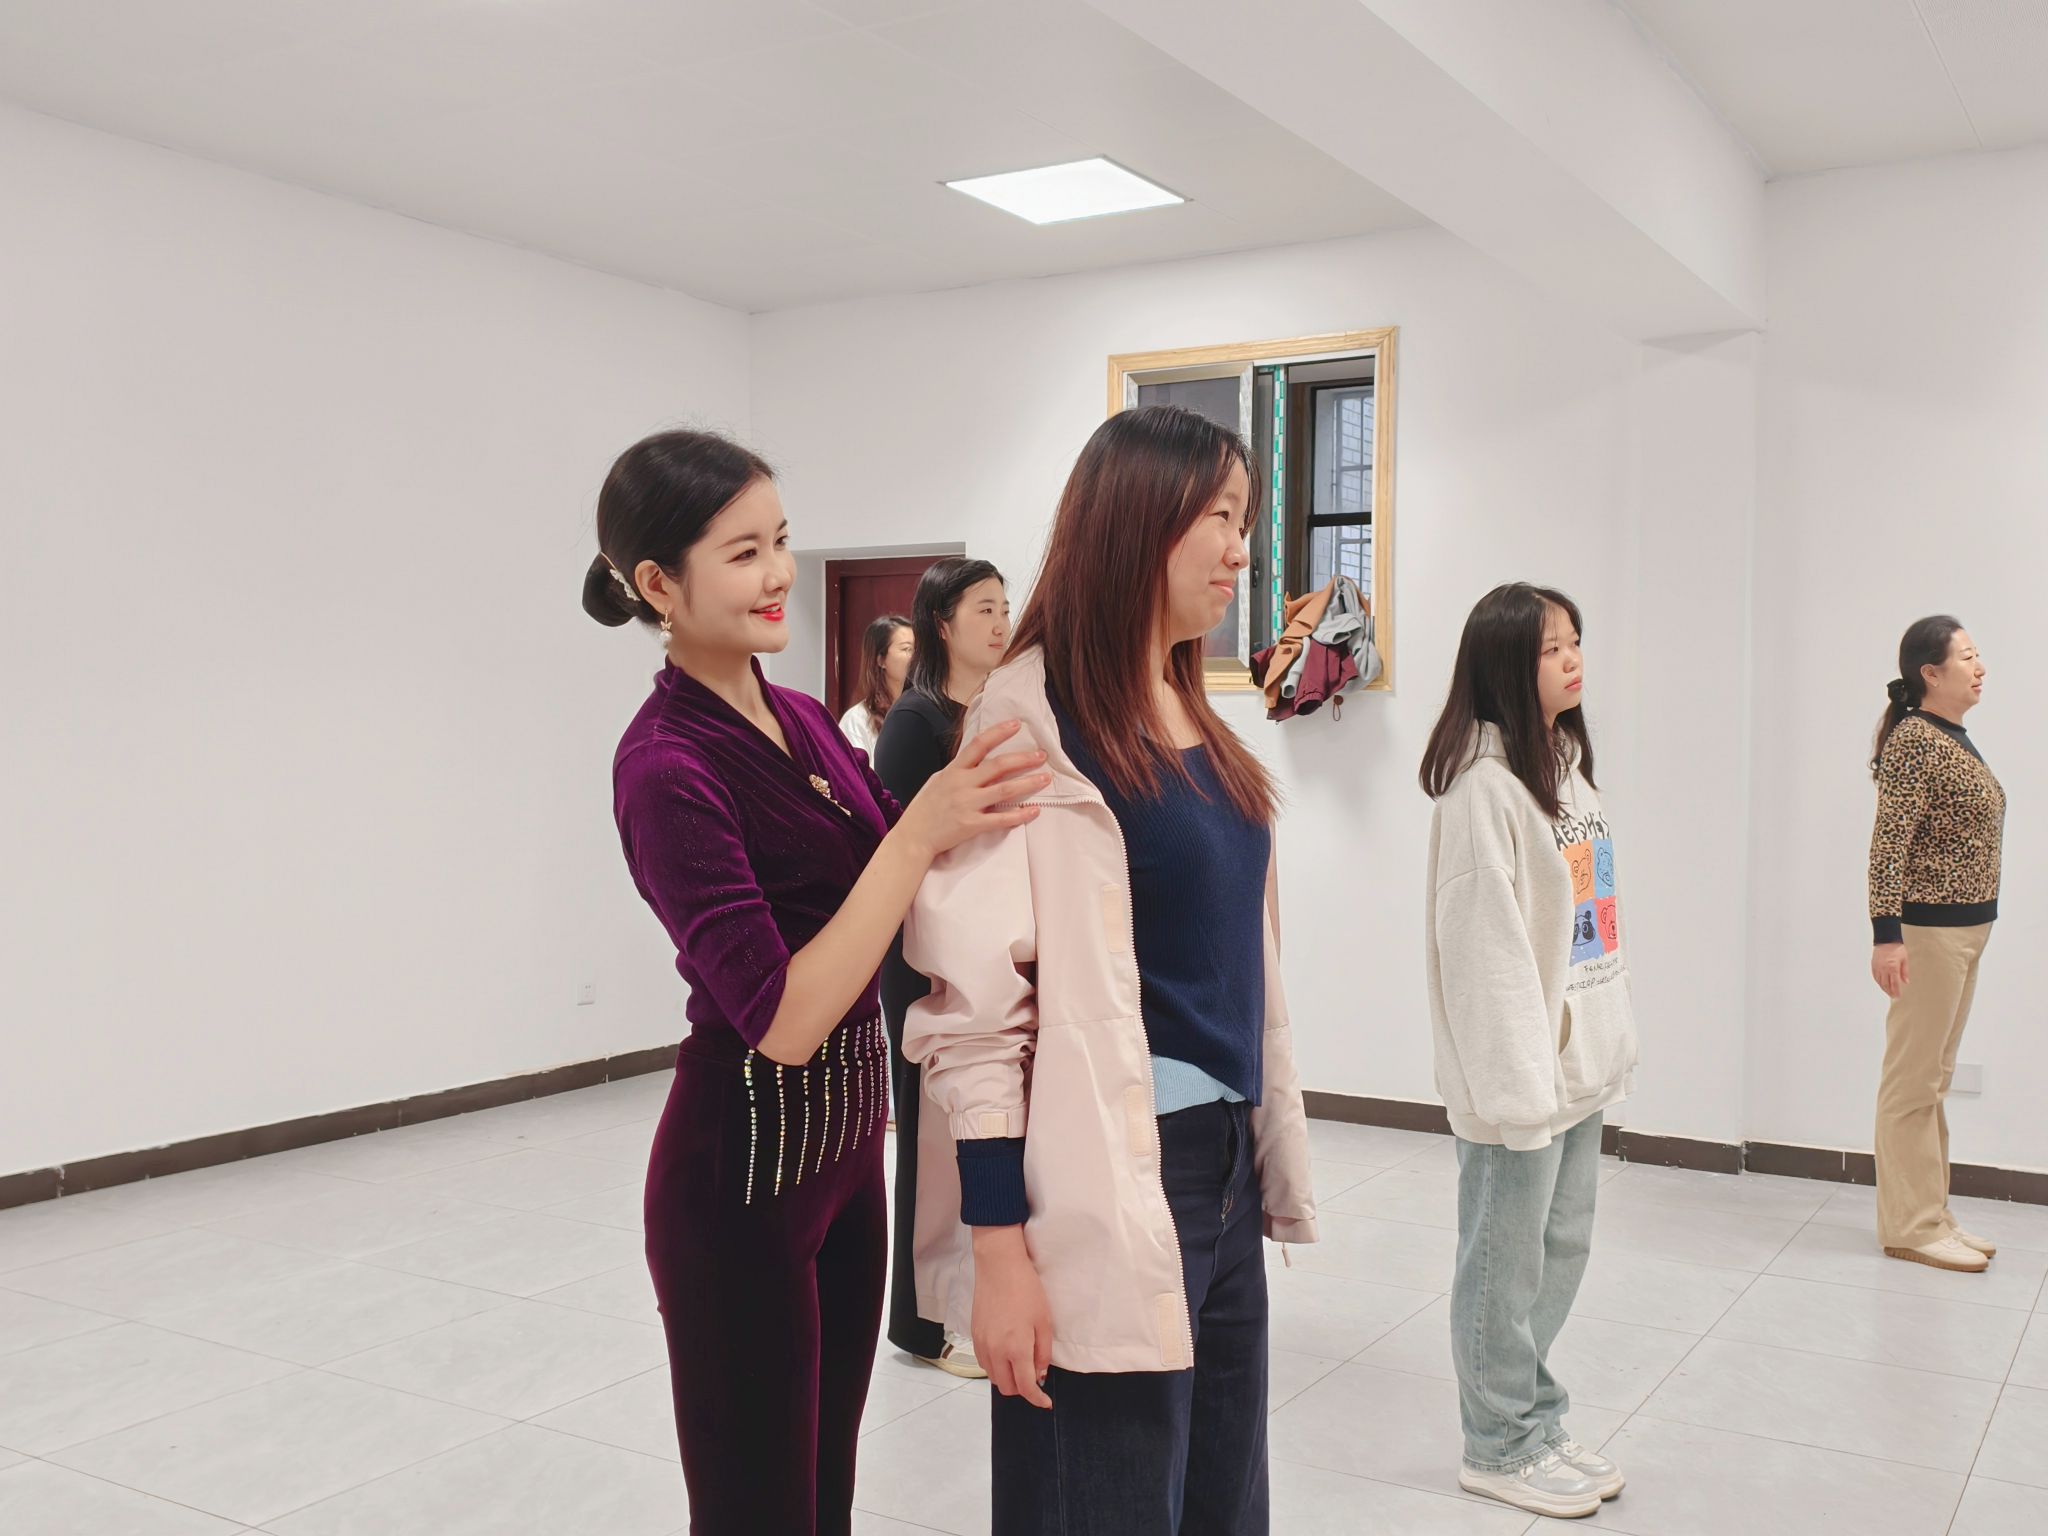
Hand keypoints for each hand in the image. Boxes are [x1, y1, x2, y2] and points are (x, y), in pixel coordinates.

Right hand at [897, 720, 1048, 859]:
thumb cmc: (925, 809)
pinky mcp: (972, 825)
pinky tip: (1034, 810)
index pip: (979, 744)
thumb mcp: (938, 780)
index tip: (1016, 724)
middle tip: (1042, 755)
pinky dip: (1020, 815)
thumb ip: (959, 770)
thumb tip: (978, 760)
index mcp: (953, 770)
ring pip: (1005, 789)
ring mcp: (967, 804)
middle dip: (1023, 758)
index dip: (999, 732)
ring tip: (1045, 778)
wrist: (913, 837)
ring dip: (1028, 783)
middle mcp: (962, 784)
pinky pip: (1001, 819)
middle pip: (998, 765)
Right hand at [971, 1227, 1053, 1408]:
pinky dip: (995, 1366)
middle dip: (1022, 1389)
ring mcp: (981, 1344)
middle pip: (1007, 1388)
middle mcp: (995, 1351)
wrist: (999, 1266)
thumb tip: (1040, 1375)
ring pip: (993, 1378)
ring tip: (1020, 1363)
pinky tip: (1006, 1354)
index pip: (1025, 1387)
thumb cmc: (1026, 1290)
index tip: (1045, 1402)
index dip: (1037, 1399)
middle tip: (1035, 1376)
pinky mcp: (974, 1336)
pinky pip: (983, 1363)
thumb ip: (1043, 1353)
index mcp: (1016, 1349)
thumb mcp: (1044, 1322)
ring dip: (1007, 1378)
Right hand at [1872, 942, 1908, 998]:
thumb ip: (1905, 972)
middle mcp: (1884, 969)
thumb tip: (1905, 982)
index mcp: (1893, 967)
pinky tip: (1881, 984)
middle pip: (1886, 984)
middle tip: (1893, 996)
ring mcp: (1877, 967)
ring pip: (1879, 981)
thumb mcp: (1904, 960)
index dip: (1896, 991)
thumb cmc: (1897, 949)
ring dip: (1883, 988)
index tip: (1897, 996)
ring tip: (1888, 992)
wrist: (1886, 940)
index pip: (1894, 983)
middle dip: (1889, 992)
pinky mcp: (1873, 965)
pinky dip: (1878, 982)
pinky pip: (1875, 976)